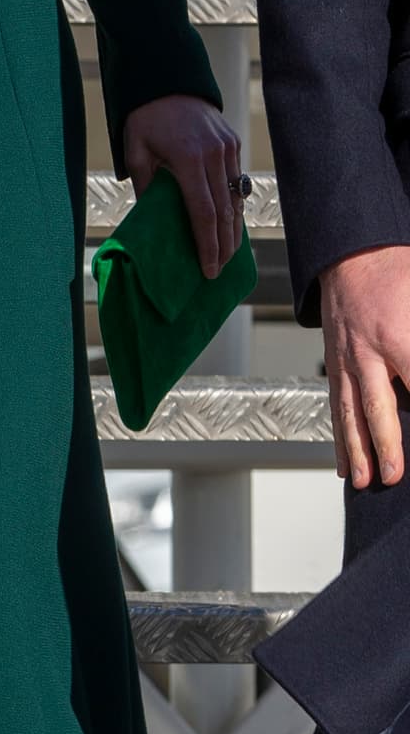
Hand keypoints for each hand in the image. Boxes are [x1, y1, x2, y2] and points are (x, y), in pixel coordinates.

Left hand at [122, 94, 244, 281]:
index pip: (204, 212)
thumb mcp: (136, 151)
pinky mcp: (233, 144)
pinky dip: (234, 206)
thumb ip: (146, 186)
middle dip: (223, 246)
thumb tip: (153, 220)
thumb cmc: (145, 118)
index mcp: (188, 159)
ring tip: (227, 255)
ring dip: (233, 230)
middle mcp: (214, 155)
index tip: (209, 269)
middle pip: (225, 211)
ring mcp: (228, 148)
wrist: (167, 79)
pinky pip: (238, 182)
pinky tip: (230, 225)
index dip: (208, 245)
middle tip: (218, 270)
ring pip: (236, 199)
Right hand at [319, 246, 409, 488]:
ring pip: (350, 413)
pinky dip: (340, 438)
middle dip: (387, 446)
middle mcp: (367, 352)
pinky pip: (337, 406)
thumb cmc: (397, 271)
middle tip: (394, 477)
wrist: (353, 252)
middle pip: (378, 408)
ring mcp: (346, 359)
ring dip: (357, 451)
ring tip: (363, 481)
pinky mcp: (335, 364)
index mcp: (398, 335)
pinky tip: (344, 464)